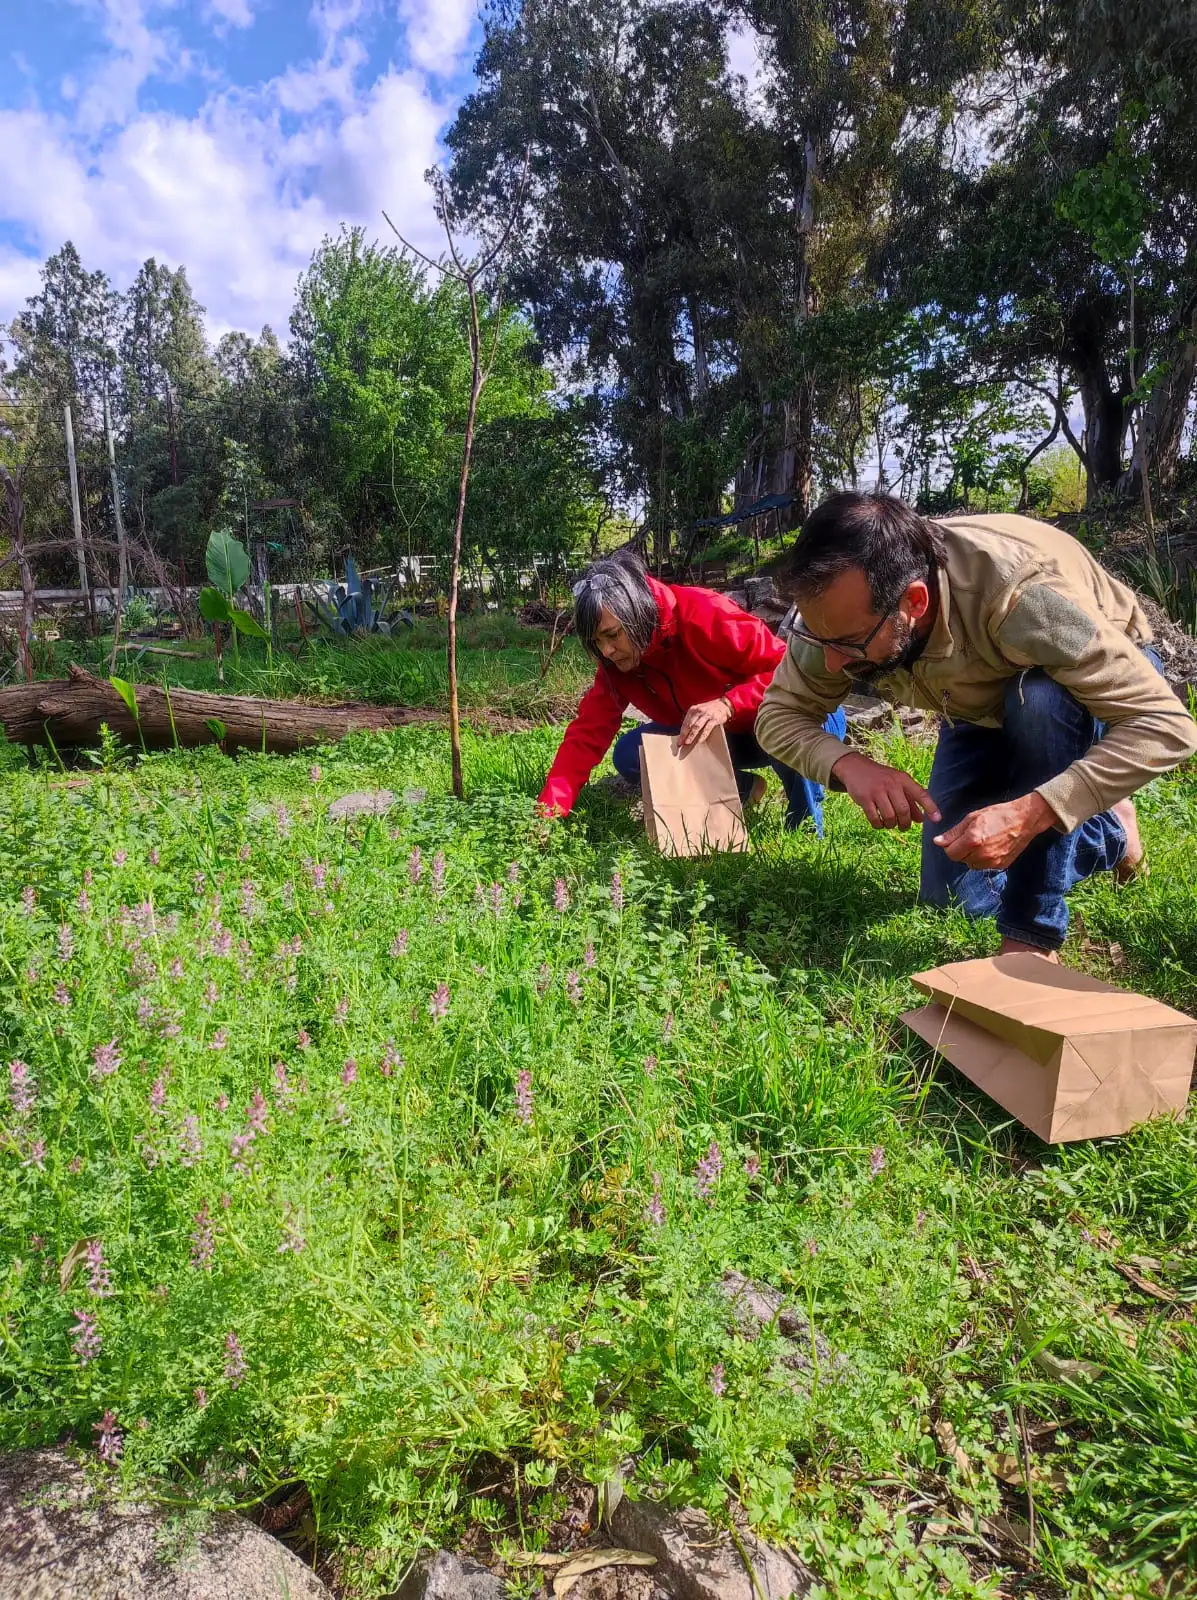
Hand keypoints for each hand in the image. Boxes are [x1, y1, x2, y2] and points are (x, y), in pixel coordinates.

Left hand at [679, 696, 732, 748]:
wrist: (723, 704)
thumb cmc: (710, 709)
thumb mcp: (699, 710)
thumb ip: (693, 719)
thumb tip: (685, 732)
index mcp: (693, 709)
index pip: (685, 723)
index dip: (681, 732)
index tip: (678, 740)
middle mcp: (699, 711)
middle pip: (689, 725)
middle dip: (684, 735)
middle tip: (680, 743)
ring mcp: (706, 715)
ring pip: (696, 726)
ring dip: (691, 735)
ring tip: (687, 742)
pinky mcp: (714, 719)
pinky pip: (707, 728)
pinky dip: (702, 735)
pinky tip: (699, 741)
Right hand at [832, 752, 940, 830]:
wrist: (856, 768)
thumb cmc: (881, 778)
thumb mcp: (897, 784)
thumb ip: (909, 800)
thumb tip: (921, 819)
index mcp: (903, 779)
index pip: (921, 794)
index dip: (930, 807)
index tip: (937, 819)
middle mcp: (891, 784)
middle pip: (904, 810)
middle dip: (905, 823)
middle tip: (904, 827)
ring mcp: (877, 791)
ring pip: (890, 816)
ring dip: (891, 825)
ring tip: (890, 824)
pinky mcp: (864, 798)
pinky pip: (875, 818)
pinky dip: (879, 825)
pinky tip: (879, 823)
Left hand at [933, 792, 1057, 870]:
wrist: (1025, 820)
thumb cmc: (998, 814)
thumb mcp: (972, 818)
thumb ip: (954, 832)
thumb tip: (937, 842)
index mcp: (973, 840)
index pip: (950, 853)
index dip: (950, 846)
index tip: (955, 839)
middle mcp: (981, 854)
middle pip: (960, 859)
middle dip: (961, 850)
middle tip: (971, 837)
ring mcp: (992, 862)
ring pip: (971, 864)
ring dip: (972, 856)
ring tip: (982, 841)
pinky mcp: (1001, 866)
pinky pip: (984, 866)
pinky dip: (983, 859)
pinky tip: (991, 846)